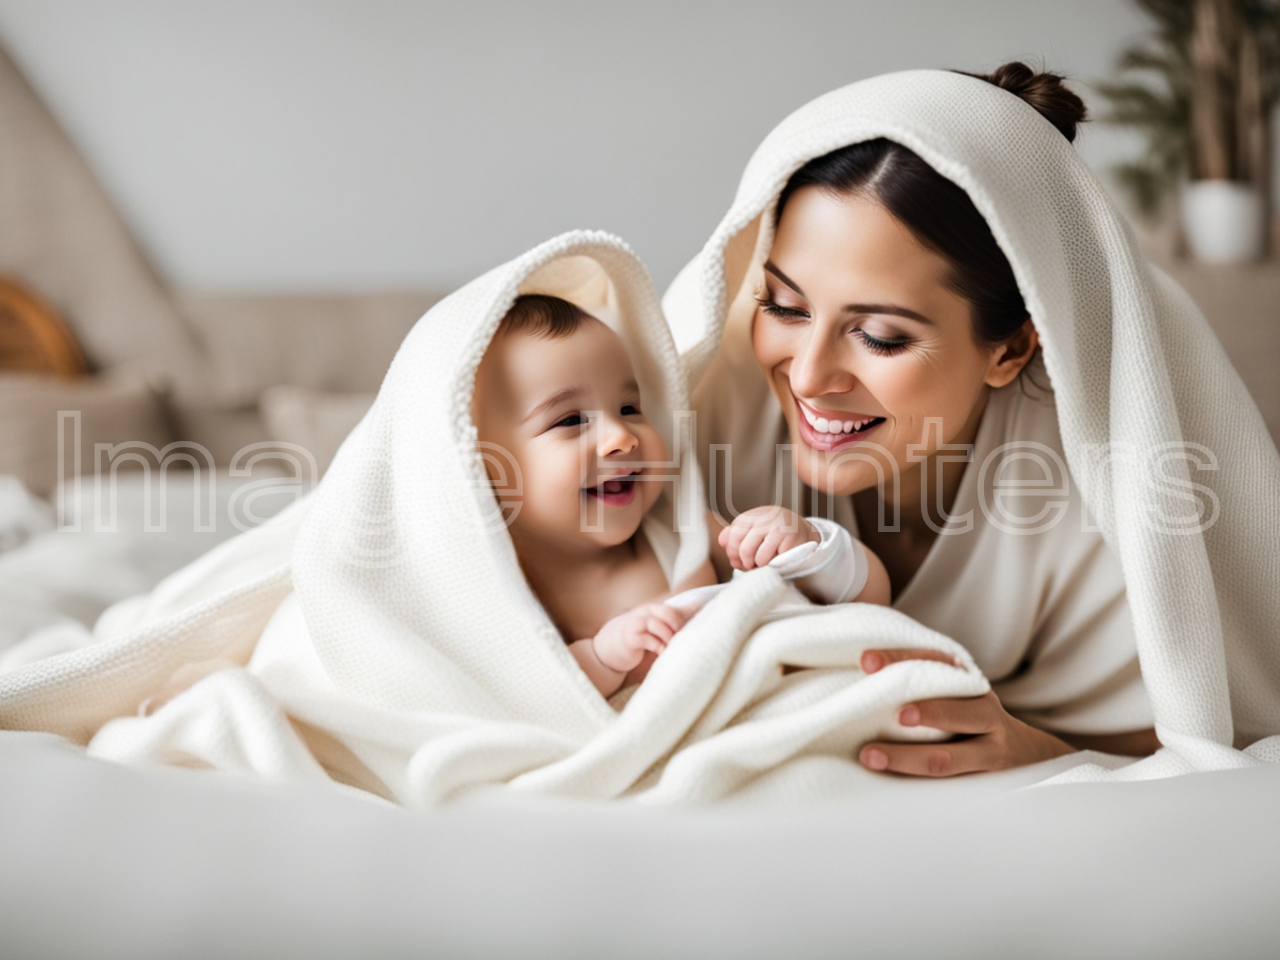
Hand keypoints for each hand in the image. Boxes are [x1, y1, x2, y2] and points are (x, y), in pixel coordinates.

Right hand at [593, 602, 688, 672]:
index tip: (696, 627)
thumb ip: (670, 621)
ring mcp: (636, 624)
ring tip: (673, 646)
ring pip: (657, 624)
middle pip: (666, 612)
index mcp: (652, 610)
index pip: (673, 608)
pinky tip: (662, 653)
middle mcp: (644, 613)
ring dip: (669, 636)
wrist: (610, 648)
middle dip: (678, 624)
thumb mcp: (653, 626)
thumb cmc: (637, 637)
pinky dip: (658, 646)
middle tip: (683, 636)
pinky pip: (648, 640)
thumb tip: (697, 610)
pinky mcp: (631, 638)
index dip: (685, 617)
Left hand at [719, 506, 818, 570]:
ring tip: (762, 563)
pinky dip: (771, 565)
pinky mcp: (790, 538)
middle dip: (743, 562)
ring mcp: (778, 527)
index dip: (732, 552)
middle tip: (749, 566)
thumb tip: (722, 541)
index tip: (736, 560)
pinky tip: (774, 561)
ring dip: (758, 565)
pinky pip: (772, 560)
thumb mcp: (753, 529)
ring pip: (756, 556)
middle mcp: (764, 518)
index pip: (733, 535)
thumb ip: (735, 534)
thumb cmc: (773, 532)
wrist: (803, 531)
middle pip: (742, 548)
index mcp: (753, 515)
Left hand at [856, 648, 1075, 775]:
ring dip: (906, 758)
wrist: (1026, 755)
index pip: (937, 662)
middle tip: (895, 714)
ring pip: (948, 758)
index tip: (866, 661)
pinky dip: (918, 788)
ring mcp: (988, 752)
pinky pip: (948, 787)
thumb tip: (859, 673)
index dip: (902, 658)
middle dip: (928, 712)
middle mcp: (985, 714)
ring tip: (870, 756)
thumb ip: (923, 681)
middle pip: (957, 713)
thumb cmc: (971, 718)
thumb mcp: (958, 693)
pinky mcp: (983, 784)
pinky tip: (890, 790)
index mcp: (971, 684)